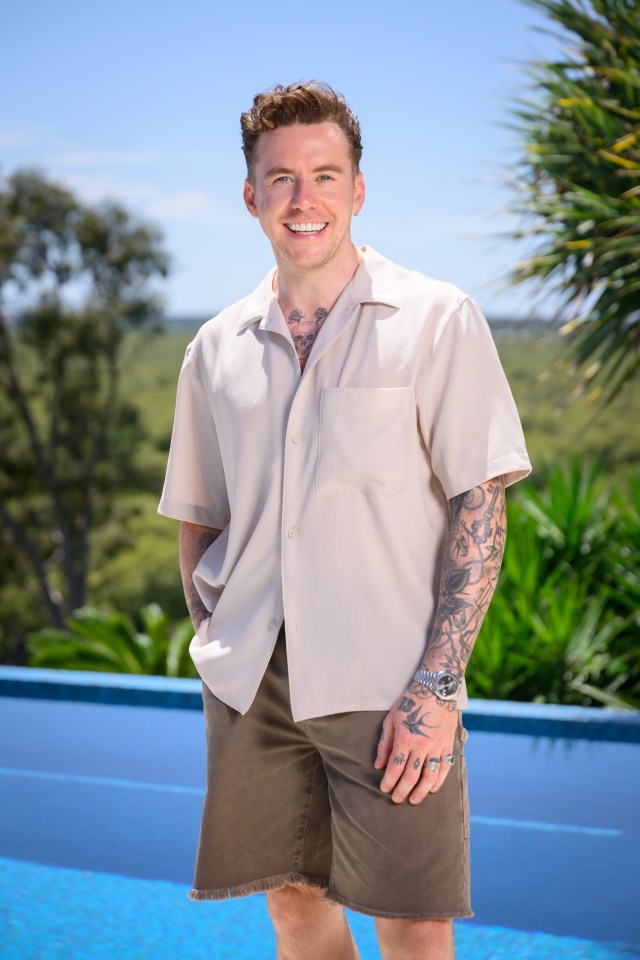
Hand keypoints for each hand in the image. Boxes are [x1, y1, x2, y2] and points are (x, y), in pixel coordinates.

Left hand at [374, 690, 458, 804]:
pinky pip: (445, 767)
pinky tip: (433, 789)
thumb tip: (378, 765)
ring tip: (414, 800)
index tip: (384, 789)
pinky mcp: (448, 745)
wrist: (436, 690)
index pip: (395, 767)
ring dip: (421, 791)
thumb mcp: (391, 719)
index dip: (389, 781)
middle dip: (402, 791)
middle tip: (396, 799)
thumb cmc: (410, 703)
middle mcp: (421, 746)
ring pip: (429, 776)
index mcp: (404, 739)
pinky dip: (439, 780)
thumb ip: (385, 744)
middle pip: (411, 776)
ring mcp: (436, 746)